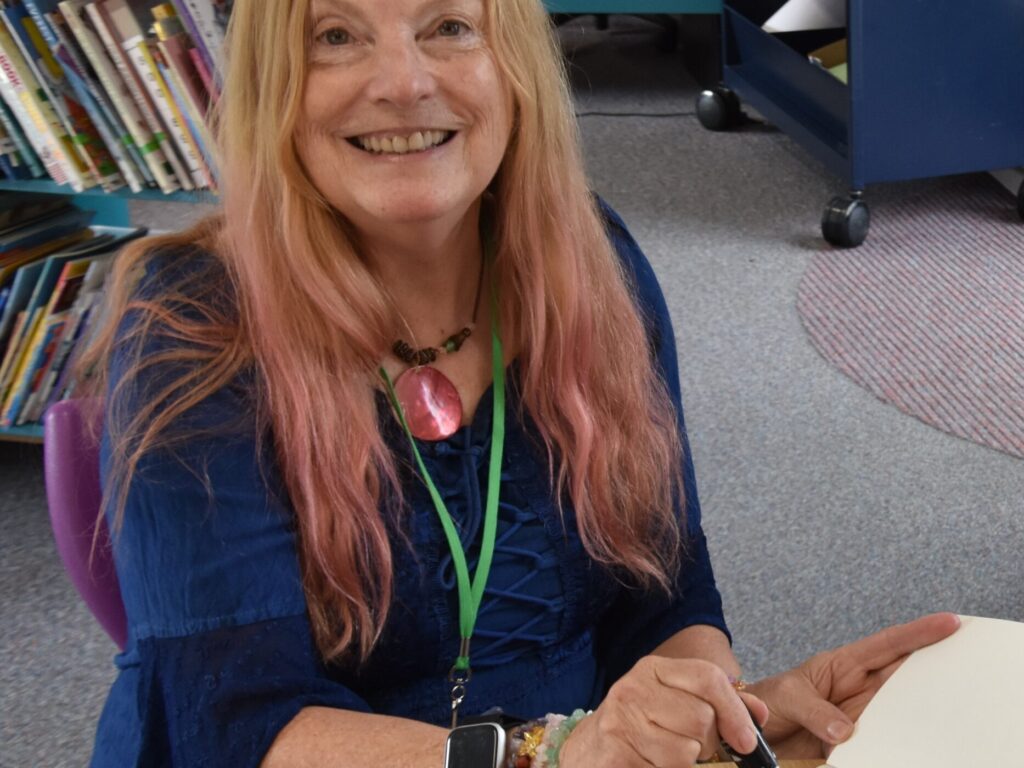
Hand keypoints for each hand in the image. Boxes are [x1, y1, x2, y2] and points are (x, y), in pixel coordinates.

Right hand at [559, 656, 768, 767]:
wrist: (587, 752)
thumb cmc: (641, 726)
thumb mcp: (675, 702)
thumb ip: (720, 704)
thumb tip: (759, 714)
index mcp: (653, 670)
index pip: (707, 678)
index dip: (735, 711)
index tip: (747, 742)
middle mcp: (633, 689)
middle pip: (702, 719)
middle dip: (707, 744)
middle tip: (692, 749)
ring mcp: (620, 723)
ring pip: (685, 753)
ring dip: (686, 765)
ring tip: (667, 757)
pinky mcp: (615, 756)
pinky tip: (653, 765)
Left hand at [747, 612, 960, 757]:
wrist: (751, 732)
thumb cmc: (768, 702)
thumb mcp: (786, 697)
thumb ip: (813, 709)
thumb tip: (846, 731)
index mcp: (843, 665)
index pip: (886, 645)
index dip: (917, 633)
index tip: (948, 622)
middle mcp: (858, 689)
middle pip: (903, 675)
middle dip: (933, 668)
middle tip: (962, 666)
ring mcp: (860, 715)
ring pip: (899, 710)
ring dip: (918, 711)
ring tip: (942, 712)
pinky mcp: (855, 743)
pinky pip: (882, 742)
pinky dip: (894, 746)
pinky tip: (907, 749)